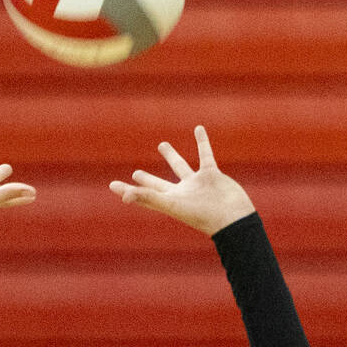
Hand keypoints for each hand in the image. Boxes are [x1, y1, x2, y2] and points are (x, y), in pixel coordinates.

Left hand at [109, 126, 254, 234]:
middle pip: (158, 184)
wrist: (233, 218)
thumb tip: (125, 196)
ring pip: (180, 166)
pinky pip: (205, 154)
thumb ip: (149, 198)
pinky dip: (202, 142)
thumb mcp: (173, 205)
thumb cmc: (202, 215)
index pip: (142, 195)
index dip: (127, 190)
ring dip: (172, 156)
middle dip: (147, 179)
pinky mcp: (211, 174)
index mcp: (168, 201)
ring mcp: (196, 184)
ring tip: (161, 144)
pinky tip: (198, 128)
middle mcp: (180, 193)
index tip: (112, 186)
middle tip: (135, 172)